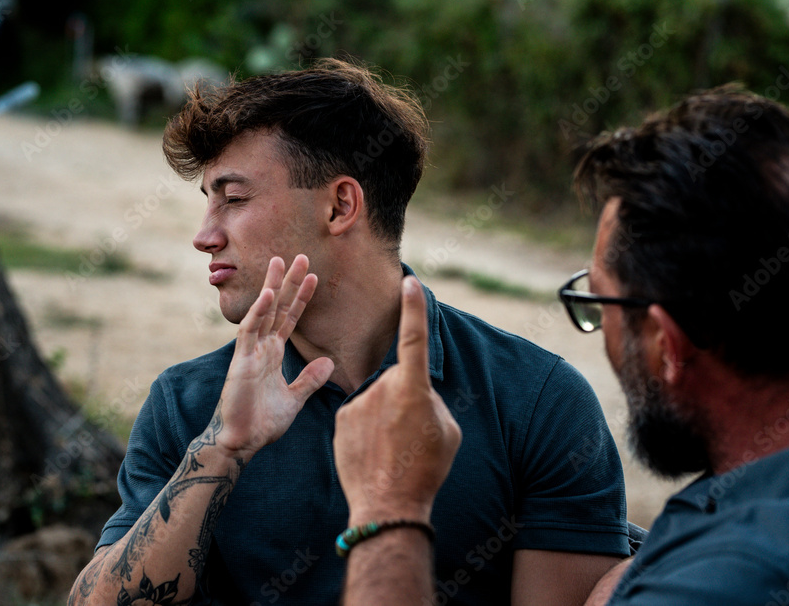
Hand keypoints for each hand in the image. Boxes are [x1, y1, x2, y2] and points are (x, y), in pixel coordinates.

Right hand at [214, 255, 334, 460]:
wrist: (243, 443)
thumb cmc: (263, 423)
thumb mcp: (294, 399)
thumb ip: (309, 380)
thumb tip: (327, 362)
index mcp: (273, 353)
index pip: (290, 318)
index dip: (302, 297)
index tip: (314, 276)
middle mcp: (262, 347)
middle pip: (278, 307)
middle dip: (288, 281)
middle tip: (300, 255)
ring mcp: (250, 352)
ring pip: (263, 312)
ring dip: (273, 286)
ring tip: (281, 261)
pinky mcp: (241, 361)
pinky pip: (250, 331)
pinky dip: (259, 312)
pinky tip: (269, 294)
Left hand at [333, 276, 461, 523]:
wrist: (387, 505)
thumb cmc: (425, 469)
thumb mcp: (447, 432)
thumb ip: (432, 402)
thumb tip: (418, 393)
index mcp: (414, 388)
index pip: (414, 340)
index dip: (413, 310)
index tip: (409, 283)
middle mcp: (383, 388)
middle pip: (398, 382)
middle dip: (405, 400)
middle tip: (411, 436)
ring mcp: (359, 402)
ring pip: (377, 399)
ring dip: (385, 417)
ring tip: (391, 449)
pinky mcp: (341, 418)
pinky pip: (359, 414)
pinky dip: (367, 429)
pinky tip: (372, 453)